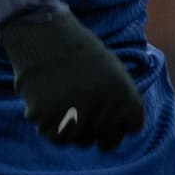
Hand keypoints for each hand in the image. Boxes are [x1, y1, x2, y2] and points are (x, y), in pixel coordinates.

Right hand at [0, 10, 143, 148]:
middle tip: (82, 105)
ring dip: (74, 129)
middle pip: (106, 140)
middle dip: (96, 128)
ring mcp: (73, 113)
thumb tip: (115, 137)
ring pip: (80, 141)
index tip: (106, 105)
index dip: (119, 120)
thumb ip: (121, 103)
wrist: (43, 33)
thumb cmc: (78, 54)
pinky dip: (52, 126)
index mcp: (123, 92)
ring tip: (65, 101)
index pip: (132, 127)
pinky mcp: (45, 118)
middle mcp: (102, 105)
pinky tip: (50, 103)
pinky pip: (55, 138)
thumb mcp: (112, 71)